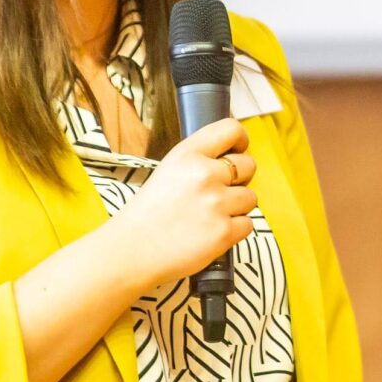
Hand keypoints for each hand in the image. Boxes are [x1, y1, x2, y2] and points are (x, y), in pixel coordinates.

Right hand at [110, 117, 256, 291]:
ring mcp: (216, 203)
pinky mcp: (224, 231)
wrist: (130, 252)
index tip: (239, 150)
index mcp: (187, 154)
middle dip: (241, 179)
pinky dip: (234, 231)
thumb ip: (197, 162)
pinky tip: (211, 233)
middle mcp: (204, 174)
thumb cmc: (146, 216)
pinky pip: (248, 224)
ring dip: (236, 208)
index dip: (241, 141)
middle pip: (249, 165)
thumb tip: (228, 160)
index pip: (231, 129)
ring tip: (210, 217)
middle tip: (220, 193)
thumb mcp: (167, 172)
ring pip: (250, 198)